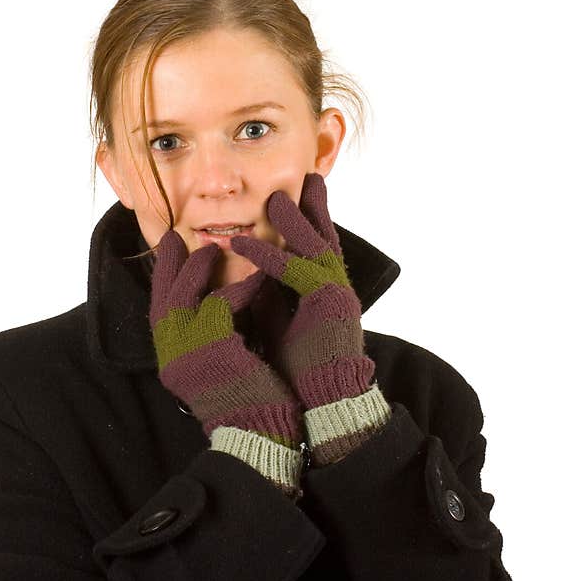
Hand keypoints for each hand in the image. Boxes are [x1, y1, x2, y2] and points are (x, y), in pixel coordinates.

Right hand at [149, 230, 304, 455]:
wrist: (262, 437)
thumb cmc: (251, 404)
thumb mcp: (223, 367)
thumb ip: (214, 338)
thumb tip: (219, 301)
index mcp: (174, 362)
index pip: (160, 314)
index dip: (164, 283)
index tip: (170, 256)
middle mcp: (172, 357)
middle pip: (161, 299)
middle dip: (167, 266)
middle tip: (174, 238)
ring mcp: (187, 353)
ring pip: (183, 296)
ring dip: (198, 270)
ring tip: (213, 249)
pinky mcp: (211, 349)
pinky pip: (221, 304)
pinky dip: (240, 288)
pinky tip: (257, 276)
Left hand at [230, 172, 376, 411]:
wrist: (324, 402)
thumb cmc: (301, 368)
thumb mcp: (278, 322)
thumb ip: (267, 297)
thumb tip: (244, 278)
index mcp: (324, 291)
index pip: (315, 248)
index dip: (308, 222)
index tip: (298, 197)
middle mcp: (334, 286)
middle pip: (324, 236)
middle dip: (314, 207)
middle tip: (307, 178)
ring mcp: (336, 293)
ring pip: (315, 244)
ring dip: (293, 220)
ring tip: (273, 198)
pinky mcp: (330, 304)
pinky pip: (296, 271)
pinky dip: (268, 257)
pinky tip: (244, 244)